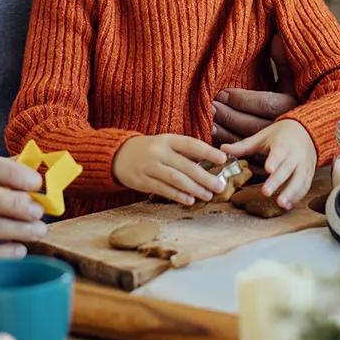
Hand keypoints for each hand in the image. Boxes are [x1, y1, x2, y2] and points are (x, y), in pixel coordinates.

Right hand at [113, 133, 227, 204]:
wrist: (117, 155)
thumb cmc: (149, 150)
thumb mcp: (165, 144)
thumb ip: (185, 152)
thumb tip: (210, 163)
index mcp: (167, 140)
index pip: (190, 144)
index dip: (207, 152)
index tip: (223, 159)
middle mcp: (158, 152)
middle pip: (186, 166)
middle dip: (205, 177)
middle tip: (220, 186)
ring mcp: (149, 166)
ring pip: (176, 179)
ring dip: (194, 189)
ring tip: (208, 195)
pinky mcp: (142, 181)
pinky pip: (163, 189)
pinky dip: (178, 195)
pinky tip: (190, 200)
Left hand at [211, 33, 298, 144]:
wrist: (306, 134)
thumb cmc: (296, 100)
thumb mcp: (292, 80)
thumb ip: (283, 61)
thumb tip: (276, 38)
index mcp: (290, 106)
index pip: (264, 104)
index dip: (241, 100)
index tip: (222, 93)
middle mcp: (282, 127)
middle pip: (251, 123)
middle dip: (228, 114)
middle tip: (210, 104)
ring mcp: (273, 144)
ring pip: (246, 139)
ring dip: (224, 129)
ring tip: (207, 117)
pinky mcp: (263, 156)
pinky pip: (243, 151)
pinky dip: (226, 143)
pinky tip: (212, 133)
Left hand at [222, 118, 316, 209]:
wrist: (306, 132)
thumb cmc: (280, 136)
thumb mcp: (262, 137)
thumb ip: (243, 146)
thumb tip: (222, 149)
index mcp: (283, 143)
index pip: (279, 152)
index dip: (275, 161)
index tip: (268, 169)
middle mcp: (296, 155)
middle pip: (288, 169)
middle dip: (278, 181)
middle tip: (266, 192)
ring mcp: (304, 165)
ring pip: (300, 180)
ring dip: (291, 193)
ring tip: (280, 204)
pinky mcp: (308, 174)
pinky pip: (305, 187)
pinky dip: (297, 197)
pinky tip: (287, 206)